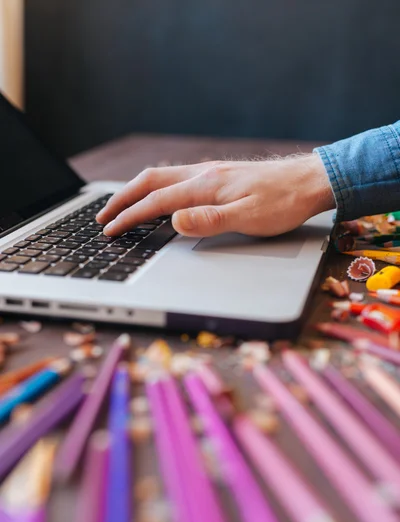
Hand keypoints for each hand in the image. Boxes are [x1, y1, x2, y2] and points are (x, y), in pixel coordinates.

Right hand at [96, 154, 334, 237]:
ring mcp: (209, 172)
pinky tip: (159, 197)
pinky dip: (155, 187)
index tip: (109, 229)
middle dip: (122, 199)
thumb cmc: (284, 203)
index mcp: (205, 186)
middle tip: (102, 215)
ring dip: (136, 191)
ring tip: (121, 206)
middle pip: (150, 181)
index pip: (156, 202)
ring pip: (161, 177)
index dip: (130, 217)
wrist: (309, 181)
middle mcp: (203, 174)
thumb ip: (209, 220)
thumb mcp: (249, 218)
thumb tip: (174, 221)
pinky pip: (175, 178)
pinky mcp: (218, 175)